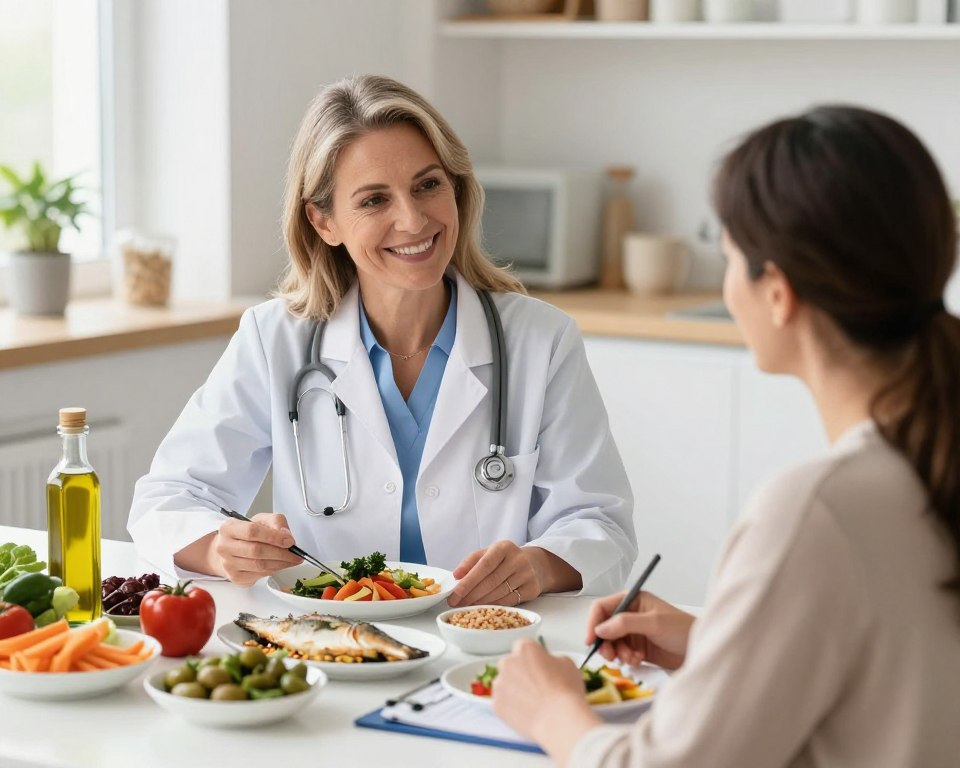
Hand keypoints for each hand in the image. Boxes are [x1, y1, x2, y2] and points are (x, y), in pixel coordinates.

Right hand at [212, 512, 302, 585]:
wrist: (230, 548)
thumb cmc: (246, 533)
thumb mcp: (261, 520)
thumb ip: (276, 522)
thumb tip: (286, 536)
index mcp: (228, 528)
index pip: (252, 532)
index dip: (273, 537)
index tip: (289, 541)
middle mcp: (224, 546)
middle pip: (256, 551)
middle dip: (281, 553)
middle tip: (296, 554)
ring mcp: (228, 564)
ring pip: (259, 566)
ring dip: (280, 564)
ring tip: (292, 560)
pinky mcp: (235, 577)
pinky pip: (259, 575)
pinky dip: (273, 570)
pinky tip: (280, 565)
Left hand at [448, 540, 541, 606]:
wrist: (534, 564)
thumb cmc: (505, 560)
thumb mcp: (488, 554)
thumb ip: (470, 562)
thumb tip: (456, 575)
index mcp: (504, 547)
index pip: (484, 565)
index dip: (469, 580)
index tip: (455, 592)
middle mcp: (517, 559)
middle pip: (491, 581)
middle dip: (471, 594)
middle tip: (456, 602)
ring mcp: (527, 574)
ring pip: (499, 593)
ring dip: (480, 602)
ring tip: (466, 606)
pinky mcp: (532, 588)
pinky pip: (509, 601)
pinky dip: (493, 605)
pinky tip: (482, 607)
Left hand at [493, 639, 600, 758]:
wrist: (559, 720)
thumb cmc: (566, 691)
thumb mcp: (566, 663)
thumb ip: (551, 659)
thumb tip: (547, 664)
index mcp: (525, 647)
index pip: (525, 647)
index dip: (534, 658)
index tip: (539, 667)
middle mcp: (508, 662)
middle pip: (511, 664)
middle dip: (521, 672)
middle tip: (536, 685)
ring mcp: (500, 683)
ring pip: (505, 683)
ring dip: (515, 689)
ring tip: (533, 701)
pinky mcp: (496, 703)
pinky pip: (503, 701)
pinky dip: (511, 706)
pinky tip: (527, 711)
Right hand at [585, 590, 693, 669]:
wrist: (700, 650)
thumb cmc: (682, 629)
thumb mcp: (654, 623)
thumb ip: (625, 624)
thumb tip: (600, 630)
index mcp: (632, 600)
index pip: (603, 607)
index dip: (593, 622)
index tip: (591, 640)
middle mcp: (629, 614)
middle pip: (604, 627)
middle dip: (606, 643)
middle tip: (611, 656)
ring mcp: (633, 632)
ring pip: (611, 643)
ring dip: (618, 653)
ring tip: (633, 659)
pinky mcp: (638, 648)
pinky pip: (622, 654)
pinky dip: (627, 659)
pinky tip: (639, 660)